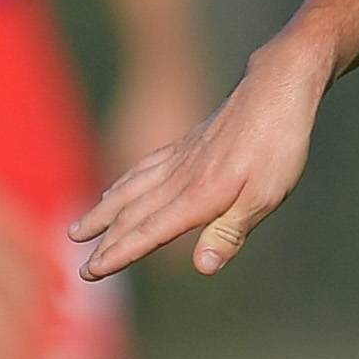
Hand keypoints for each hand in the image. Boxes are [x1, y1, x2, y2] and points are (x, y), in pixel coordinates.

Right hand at [72, 44, 324, 280]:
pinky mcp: (185, 144)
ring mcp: (180, 158)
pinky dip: (123, 183)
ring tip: (79, 229)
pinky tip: (115, 190)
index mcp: (199, 197)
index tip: (90, 271)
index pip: (149, 232)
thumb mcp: (266, 195)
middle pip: (132, 215)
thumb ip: (230, 232)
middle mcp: (180, 178)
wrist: (276, 87)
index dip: (119, 254)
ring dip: (103, 213)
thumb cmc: (278, 145)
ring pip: (130, 190)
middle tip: (80, 268)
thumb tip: (202, 267)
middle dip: (105, 242)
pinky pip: (143, 168)